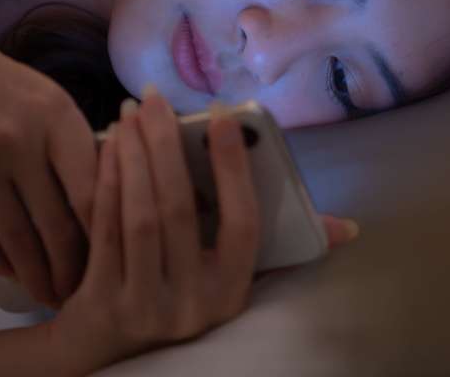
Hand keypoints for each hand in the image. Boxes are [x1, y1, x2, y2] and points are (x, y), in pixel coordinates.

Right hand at [0, 0, 95, 308]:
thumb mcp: (36, 89)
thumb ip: (63, 135)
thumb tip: (97, 188)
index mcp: (56, 113)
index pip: (94, 188)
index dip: (107, 231)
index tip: (115, 254)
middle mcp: (21, 139)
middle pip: (58, 223)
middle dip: (74, 267)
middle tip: (84, 291)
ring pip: (18, 237)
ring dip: (37, 274)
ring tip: (50, 295)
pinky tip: (11, 271)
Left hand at [49, 90, 357, 370]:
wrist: (112, 351)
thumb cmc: (184, 296)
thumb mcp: (232, 279)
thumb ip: (286, 247)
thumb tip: (347, 228)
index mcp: (233, 290)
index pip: (243, 223)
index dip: (234, 167)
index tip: (222, 114)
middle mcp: (193, 304)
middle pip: (180, 210)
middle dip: (166, 144)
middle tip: (154, 98)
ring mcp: (145, 306)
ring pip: (141, 216)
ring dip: (134, 155)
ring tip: (129, 113)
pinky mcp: (101, 303)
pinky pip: (105, 230)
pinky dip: (106, 182)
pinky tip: (108, 147)